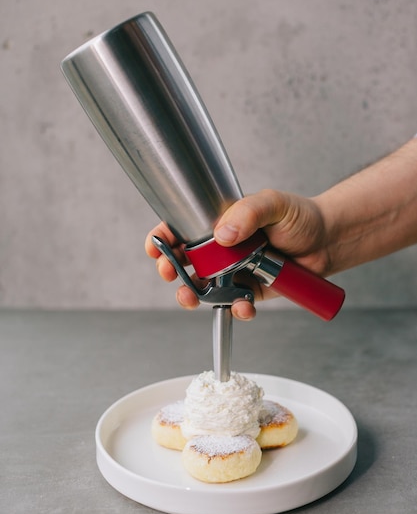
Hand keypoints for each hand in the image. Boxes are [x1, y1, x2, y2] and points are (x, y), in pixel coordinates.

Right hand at [145, 189, 329, 320]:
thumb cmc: (299, 216)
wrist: (328, 242)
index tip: (156, 246)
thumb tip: (222, 234)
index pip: (183, 228)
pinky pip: (235, 305)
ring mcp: (234, 272)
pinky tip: (244, 306)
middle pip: (185, 262)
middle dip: (171, 270)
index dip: (164, 238)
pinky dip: (236, 309)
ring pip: (204, 288)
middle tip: (170, 273)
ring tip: (192, 298)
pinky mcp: (251, 292)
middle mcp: (222, 249)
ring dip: (193, 296)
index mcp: (220, 223)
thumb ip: (248, 212)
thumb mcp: (273, 203)